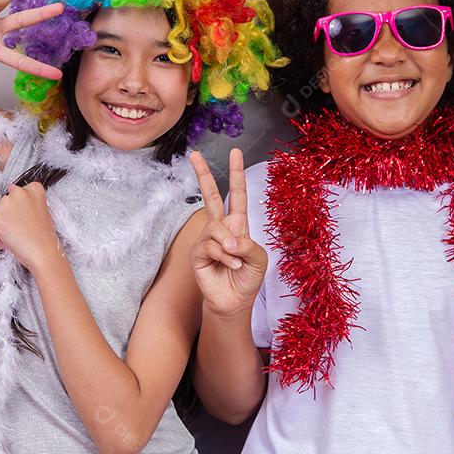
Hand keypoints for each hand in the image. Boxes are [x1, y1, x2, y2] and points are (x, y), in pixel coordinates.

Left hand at [0, 182, 62, 270]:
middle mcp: (18, 192)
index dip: (17, 207)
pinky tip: (9, 242)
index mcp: (33, 189)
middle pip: (3, 204)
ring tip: (16, 236)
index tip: (20, 216)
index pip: (15, 190)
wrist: (43, 253)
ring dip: (2, 228)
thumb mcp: (41, 212)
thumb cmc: (43, 238)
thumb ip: (27, 205)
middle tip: (19, 229)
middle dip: (8, 217)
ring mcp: (5, 204)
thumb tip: (13, 208)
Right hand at [189, 148, 268, 317]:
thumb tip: (228, 238)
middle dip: (202, 174)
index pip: (237, 194)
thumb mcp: (259, 259)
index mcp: (238, 224)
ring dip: (229, 245)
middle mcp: (221, 228)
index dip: (236, 174)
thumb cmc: (248, 278)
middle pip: (211, 196)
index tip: (236, 152)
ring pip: (215, 228)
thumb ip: (248, 244)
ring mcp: (207, 239)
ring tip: (235, 260)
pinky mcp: (198, 253)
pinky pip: (210, 245)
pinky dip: (223, 256)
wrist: (234, 301)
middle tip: (194, 154)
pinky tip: (228, 265)